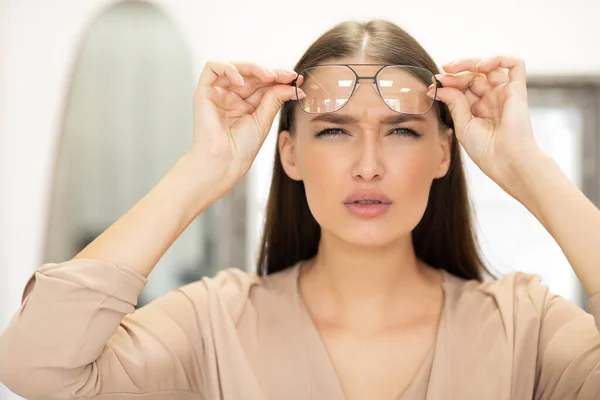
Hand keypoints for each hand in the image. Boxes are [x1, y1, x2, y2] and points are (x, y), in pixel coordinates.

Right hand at [191, 61, 304, 185]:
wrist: (223, 162)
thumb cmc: (241, 148)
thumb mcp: (263, 120)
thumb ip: (275, 99)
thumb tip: (291, 86)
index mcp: (246, 105)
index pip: (263, 84)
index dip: (280, 79)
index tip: (297, 80)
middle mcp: (232, 97)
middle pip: (252, 74)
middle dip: (272, 73)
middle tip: (289, 76)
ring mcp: (218, 93)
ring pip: (235, 67)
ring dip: (254, 68)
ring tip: (269, 77)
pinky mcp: (203, 92)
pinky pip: (212, 68)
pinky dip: (228, 69)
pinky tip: (242, 82)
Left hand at [428, 56, 541, 191]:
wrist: (506, 161)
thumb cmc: (486, 150)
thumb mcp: (463, 125)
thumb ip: (453, 103)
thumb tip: (438, 87)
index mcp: (479, 109)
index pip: (463, 87)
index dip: (448, 83)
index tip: (431, 86)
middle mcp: (492, 99)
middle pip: (473, 76)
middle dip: (454, 74)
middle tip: (439, 77)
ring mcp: (505, 93)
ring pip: (489, 67)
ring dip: (469, 63)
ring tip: (452, 68)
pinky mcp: (518, 90)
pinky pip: (515, 65)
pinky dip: (498, 59)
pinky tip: (480, 67)